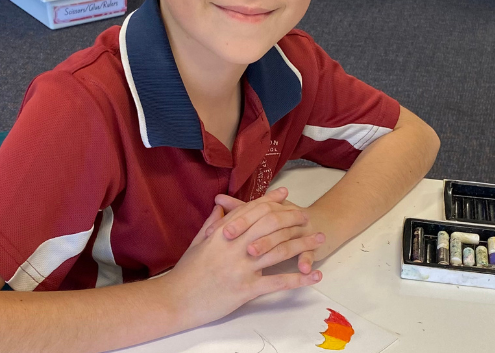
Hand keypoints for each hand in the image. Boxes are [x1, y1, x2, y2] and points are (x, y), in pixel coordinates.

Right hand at [166, 188, 322, 329]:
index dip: (270, 200)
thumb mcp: (197, 242)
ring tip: (319, 240)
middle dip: (292, 218)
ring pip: (279, 250)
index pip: (252, 210)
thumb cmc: (185, 272)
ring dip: (302, 244)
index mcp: (223, 232)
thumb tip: (221, 206)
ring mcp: (242, 267)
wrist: (175, 300)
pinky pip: (277, 282)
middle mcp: (235, 245)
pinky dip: (298, 279)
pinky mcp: (246, 289)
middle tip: (307, 216)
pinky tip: (313, 276)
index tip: (285, 194)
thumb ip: (212, 223)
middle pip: (271, 224)